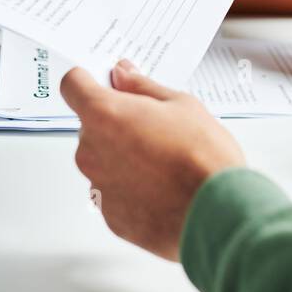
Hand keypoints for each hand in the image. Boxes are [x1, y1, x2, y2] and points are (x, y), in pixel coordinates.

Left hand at [61, 59, 245, 260]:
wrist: (219, 213)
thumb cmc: (203, 157)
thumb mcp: (180, 105)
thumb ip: (142, 87)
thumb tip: (123, 75)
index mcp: (104, 115)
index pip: (73, 86)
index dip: (87, 81)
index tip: (101, 83)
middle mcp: (91, 151)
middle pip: (91, 127)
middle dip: (115, 123)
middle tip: (153, 127)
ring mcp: (99, 187)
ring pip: (102, 161)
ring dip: (123, 157)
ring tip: (163, 163)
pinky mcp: (111, 216)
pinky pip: (114, 193)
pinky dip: (132, 189)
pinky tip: (162, 188)